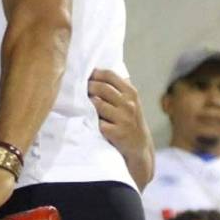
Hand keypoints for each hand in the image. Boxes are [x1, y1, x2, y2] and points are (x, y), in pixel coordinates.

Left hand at [88, 69, 153, 188]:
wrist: (139, 147)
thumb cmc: (130, 121)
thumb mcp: (130, 102)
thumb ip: (118, 88)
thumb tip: (95, 72)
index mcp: (131, 92)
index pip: (110, 75)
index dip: (95, 74)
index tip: (86, 76)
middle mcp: (128, 104)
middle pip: (101, 88)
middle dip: (88, 88)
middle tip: (80, 91)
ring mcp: (123, 119)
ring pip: (97, 104)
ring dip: (87, 104)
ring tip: (82, 105)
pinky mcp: (117, 133)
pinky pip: (97, 122)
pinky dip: (91, 121)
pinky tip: (89, 121)